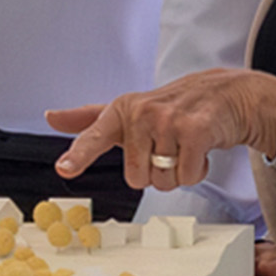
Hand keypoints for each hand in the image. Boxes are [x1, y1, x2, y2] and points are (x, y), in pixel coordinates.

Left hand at [49, 68, 275, 190]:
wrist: (223, 94)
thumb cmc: (171, 108)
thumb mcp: (127, 111)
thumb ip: (89, 120)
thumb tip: (51, 118)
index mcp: (121, 110)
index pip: (94, 136)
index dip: (78, 155)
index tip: (64, 169)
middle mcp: (141, 113)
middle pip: (136, 178)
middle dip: (155, 174)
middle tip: (166, 149)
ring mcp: (168, 121)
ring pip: (164, 181)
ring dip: (178, 173)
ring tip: (184, 147)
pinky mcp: (195, 131)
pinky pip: (188, 176)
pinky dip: (197, 171)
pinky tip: (200, 150)